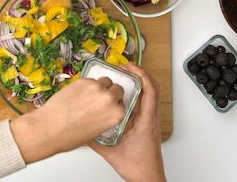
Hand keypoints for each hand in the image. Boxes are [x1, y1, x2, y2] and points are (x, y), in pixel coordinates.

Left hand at [10, 76, 125, 162]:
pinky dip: (86, 85)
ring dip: (99, 86)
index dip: (114, 104)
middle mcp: (109, 98)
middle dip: (110, 93)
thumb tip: (104, 109)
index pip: (122, 103)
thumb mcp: (96, 131)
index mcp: (116, 114)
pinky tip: (77, 94)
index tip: (109, 105)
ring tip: (88, 96)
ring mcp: (96, 87)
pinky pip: (90, 80)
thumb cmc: (70, 135)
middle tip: (99, 99)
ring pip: (104, 81)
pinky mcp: (83, 80)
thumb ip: (106, 118)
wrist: (50, 128)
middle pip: (117, 89)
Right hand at [90, 63, 165, 181]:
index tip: (129, 67)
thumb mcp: (111, 152)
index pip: (149, 91)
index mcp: (146, 122)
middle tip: (126, 68)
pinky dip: (140, 94)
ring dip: (141, 83)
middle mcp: (152, 119)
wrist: (149, 179)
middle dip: (141, 74)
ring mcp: (152, 121)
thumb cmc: (137, 167)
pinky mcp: (149, 125)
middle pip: (154, 88)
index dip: (141, 75)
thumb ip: (95, 139)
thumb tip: (83, 127)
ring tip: (125, 77)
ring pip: (152, 95)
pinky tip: (125, 96)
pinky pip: (148, 104)